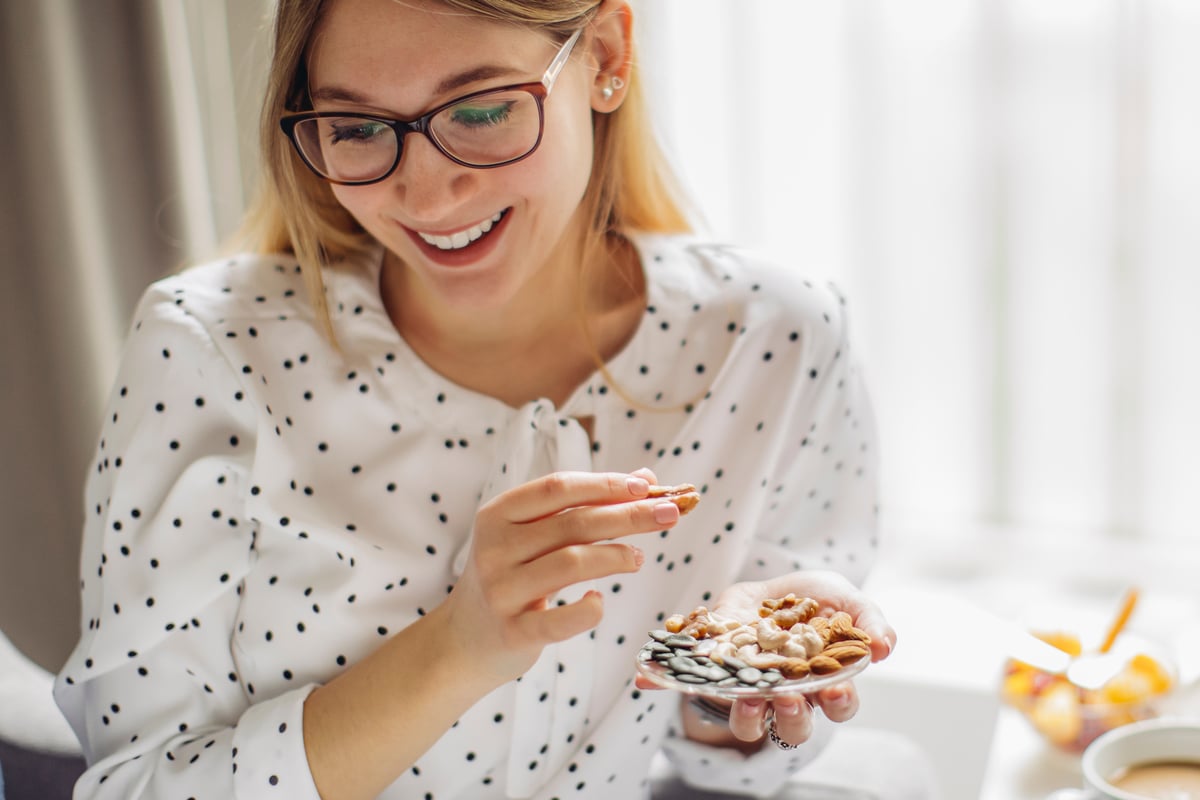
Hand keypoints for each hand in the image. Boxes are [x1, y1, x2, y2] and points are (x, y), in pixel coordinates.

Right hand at [444, 468, 676, 686]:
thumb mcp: (534, 536)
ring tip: (639, 557)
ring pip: (571, 563)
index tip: (646, 485)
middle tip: (670, 513)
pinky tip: (600, 601)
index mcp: (498, 515)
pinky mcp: (513, 632)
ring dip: (615, 556)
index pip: (557, 487)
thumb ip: (582, 506)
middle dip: (628, 515)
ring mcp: (501, 591)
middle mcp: (495, 548)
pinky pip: (559, 620)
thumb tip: (645, 478)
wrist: (464, 640)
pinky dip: (588, 610)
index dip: (604, 484)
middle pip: (573, 522)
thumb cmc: (512, 576)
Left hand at [643, 570, 895, 749]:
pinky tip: (646, 677)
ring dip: (746, 713)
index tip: (835, 691)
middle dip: (791, 714)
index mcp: (825, 683)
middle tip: (786, 695)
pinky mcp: (716, 671)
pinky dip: (666, 683)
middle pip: (794, 724)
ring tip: (744, 695)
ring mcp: (750, 687)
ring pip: (749, 721)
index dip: (839, 703)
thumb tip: (885, 647)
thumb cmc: (816, 600)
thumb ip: (869, 620)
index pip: (840, 706)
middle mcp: (789, 695)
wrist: (772, 586)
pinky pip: (692, 686)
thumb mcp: (846, 599)